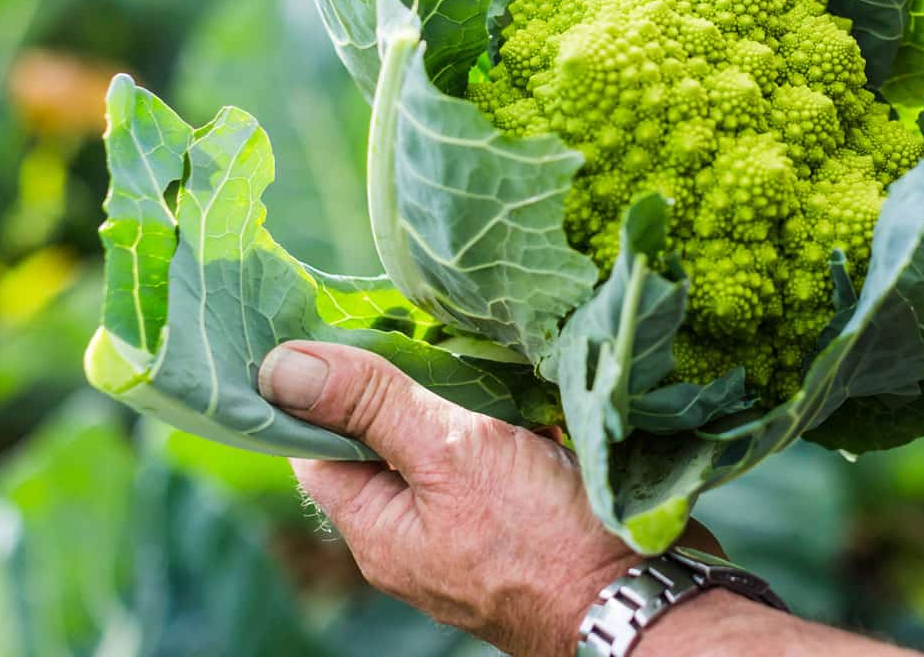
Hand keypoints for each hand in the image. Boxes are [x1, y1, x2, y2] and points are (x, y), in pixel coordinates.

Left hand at [258, 341, 666, 654]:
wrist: (643, 598)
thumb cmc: (543, 539)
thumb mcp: (448, 452)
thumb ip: (370, 406)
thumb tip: (280, 366)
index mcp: (378, 528)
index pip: (316, 447)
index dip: (319, 388)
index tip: (341, 326)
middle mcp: (415, 536)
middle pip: (384, 441)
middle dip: (404, 382)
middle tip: (424, 325)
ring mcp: (472, 532)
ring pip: (447, 446)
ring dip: (466, 399)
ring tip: (486, 353)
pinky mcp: (524, 520)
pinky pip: (499, 460)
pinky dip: (512, 423)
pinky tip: (534, 392)